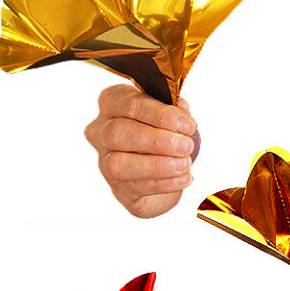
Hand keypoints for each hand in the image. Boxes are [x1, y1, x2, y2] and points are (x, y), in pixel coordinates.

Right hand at [85, 85, 199, 217]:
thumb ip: (174, 110)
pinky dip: (164, 183)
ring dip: (157, 165)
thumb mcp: (171, 117)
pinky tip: (183, 178)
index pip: (130, 103)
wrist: (164, 172)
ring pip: (119, 163)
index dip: (161, 115)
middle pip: (119, 132)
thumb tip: (180, 108)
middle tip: (186, 146)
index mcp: (113, 103)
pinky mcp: (118, 187)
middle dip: (157, 140)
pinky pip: (136, 186)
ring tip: (185, 164)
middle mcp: (101, 131)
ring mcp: (105, 161)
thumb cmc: (164, 136)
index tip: (188, 125)